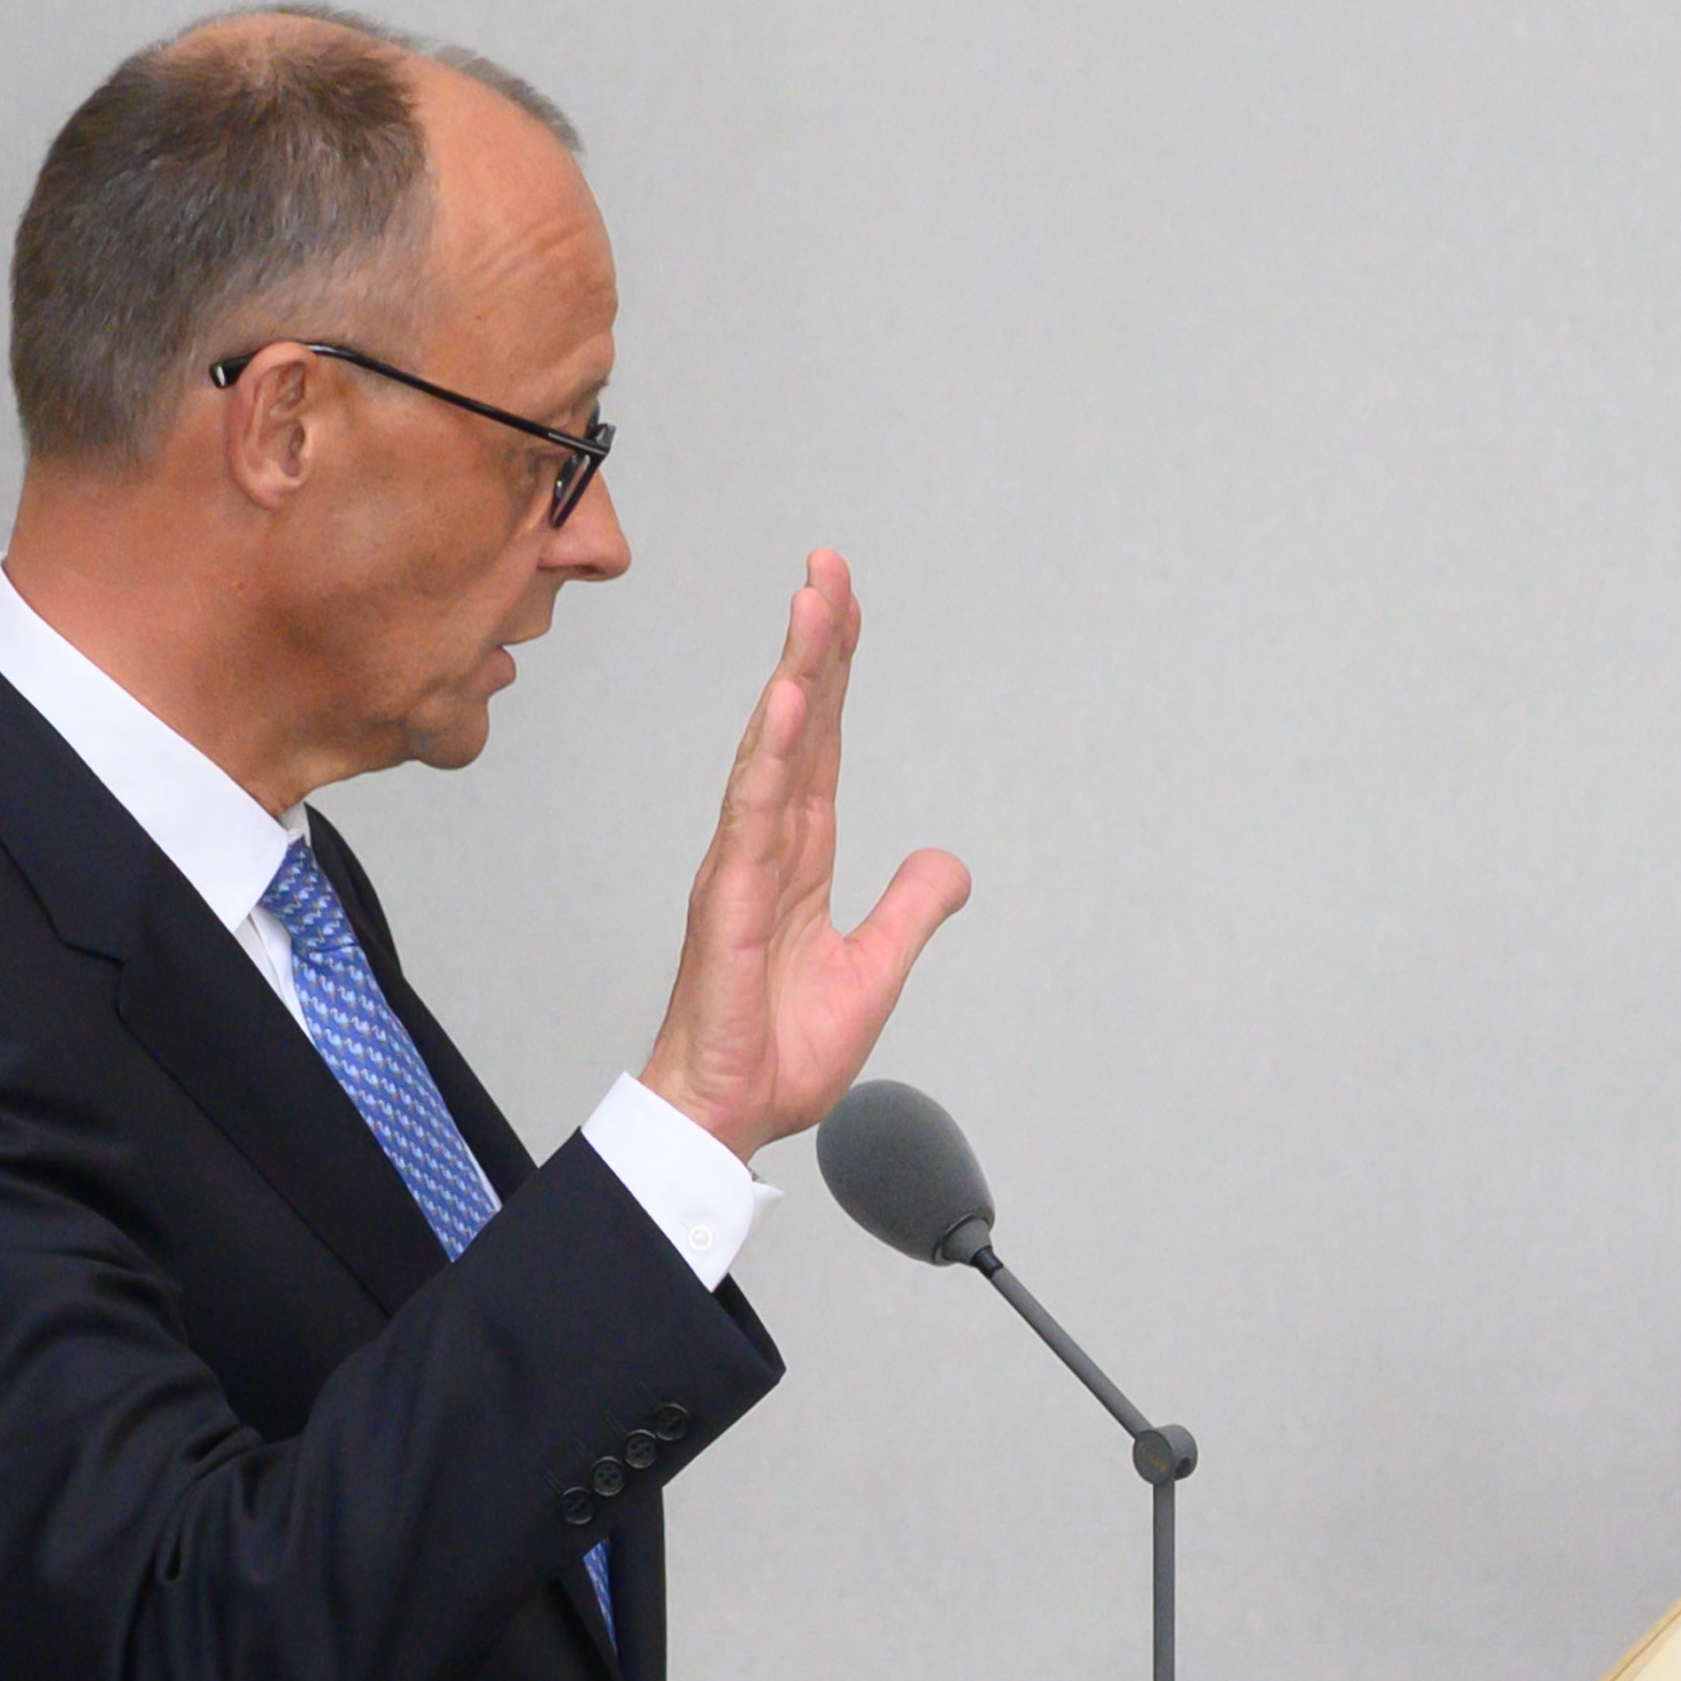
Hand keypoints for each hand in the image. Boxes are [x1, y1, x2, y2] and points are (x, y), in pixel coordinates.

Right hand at [636, 553, 970, 1159]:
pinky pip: (753, 815)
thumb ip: (910, 909)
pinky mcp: (732, 901)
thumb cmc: (777, 1050)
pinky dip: (773, 755)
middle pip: (798, 725)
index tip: (845, 601)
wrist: (730, 1114)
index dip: (836, 671)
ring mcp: (742, 866)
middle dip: (815, 643)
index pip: (824, 743)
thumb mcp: (876, 970)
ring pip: (773, 750)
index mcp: (798, 855)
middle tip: (829, 566)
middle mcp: (764, 844)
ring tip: (814, 603)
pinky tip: (791, 702)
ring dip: (796, 674)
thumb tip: (950, 863)